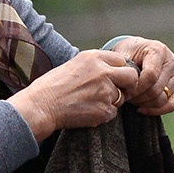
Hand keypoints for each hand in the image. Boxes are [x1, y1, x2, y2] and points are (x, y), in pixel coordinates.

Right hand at [8, 50, 140, 140]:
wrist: (41, 105)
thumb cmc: (53, 86)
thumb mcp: (75, 65)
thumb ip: (96, 65)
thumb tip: (113, 70)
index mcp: (94, 57)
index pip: (122, 61)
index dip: (120, 71)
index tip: (115, 78)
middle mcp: (103, 72)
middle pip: (132, 77)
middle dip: (128, 85)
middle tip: (118, 92)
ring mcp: (105, 91)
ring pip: (122, 98)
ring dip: (111, 102)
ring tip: (90, 102)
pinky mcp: (104, 109)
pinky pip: (113, 113)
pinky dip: (103, 114)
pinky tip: (87, 111)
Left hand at [108, 37, 173, 116]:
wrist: (135, 52)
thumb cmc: (127, 54)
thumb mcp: (122, 54)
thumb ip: (124, 67)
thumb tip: (126, 84)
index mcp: (158, 50)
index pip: (151, 75)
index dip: (136, 87)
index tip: (125, 91)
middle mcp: (171, 61)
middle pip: (156, 89)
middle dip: (138, 97)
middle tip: (126, 98)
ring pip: (162, 99)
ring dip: (144, 104)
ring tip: (132, 100)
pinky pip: (171, 105)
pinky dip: (156, 111)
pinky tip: (141, 109)